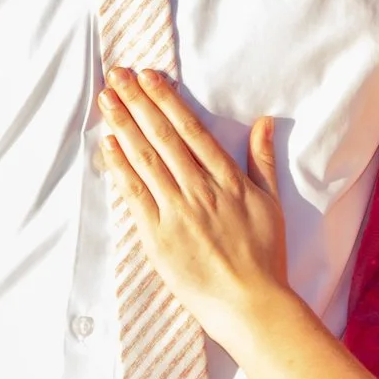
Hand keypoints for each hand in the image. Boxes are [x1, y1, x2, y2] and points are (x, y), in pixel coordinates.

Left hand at [97, 68, 293, 345]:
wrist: (251, 304)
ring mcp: (177, 212)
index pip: (191, 130)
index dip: (168, 101)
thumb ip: (262, 161)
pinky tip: (109, 144)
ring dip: (124, 126)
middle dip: (139, 102)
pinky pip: (135, 195)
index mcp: (228, 180)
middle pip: (164, 137)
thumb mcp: (271, 203)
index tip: (150, 77)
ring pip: (146, 159)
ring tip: (107, 99)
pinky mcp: (158, 237)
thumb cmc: (264, 257)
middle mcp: (201, 190)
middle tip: (118, 74)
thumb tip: (263, 122)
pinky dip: (121, 168)